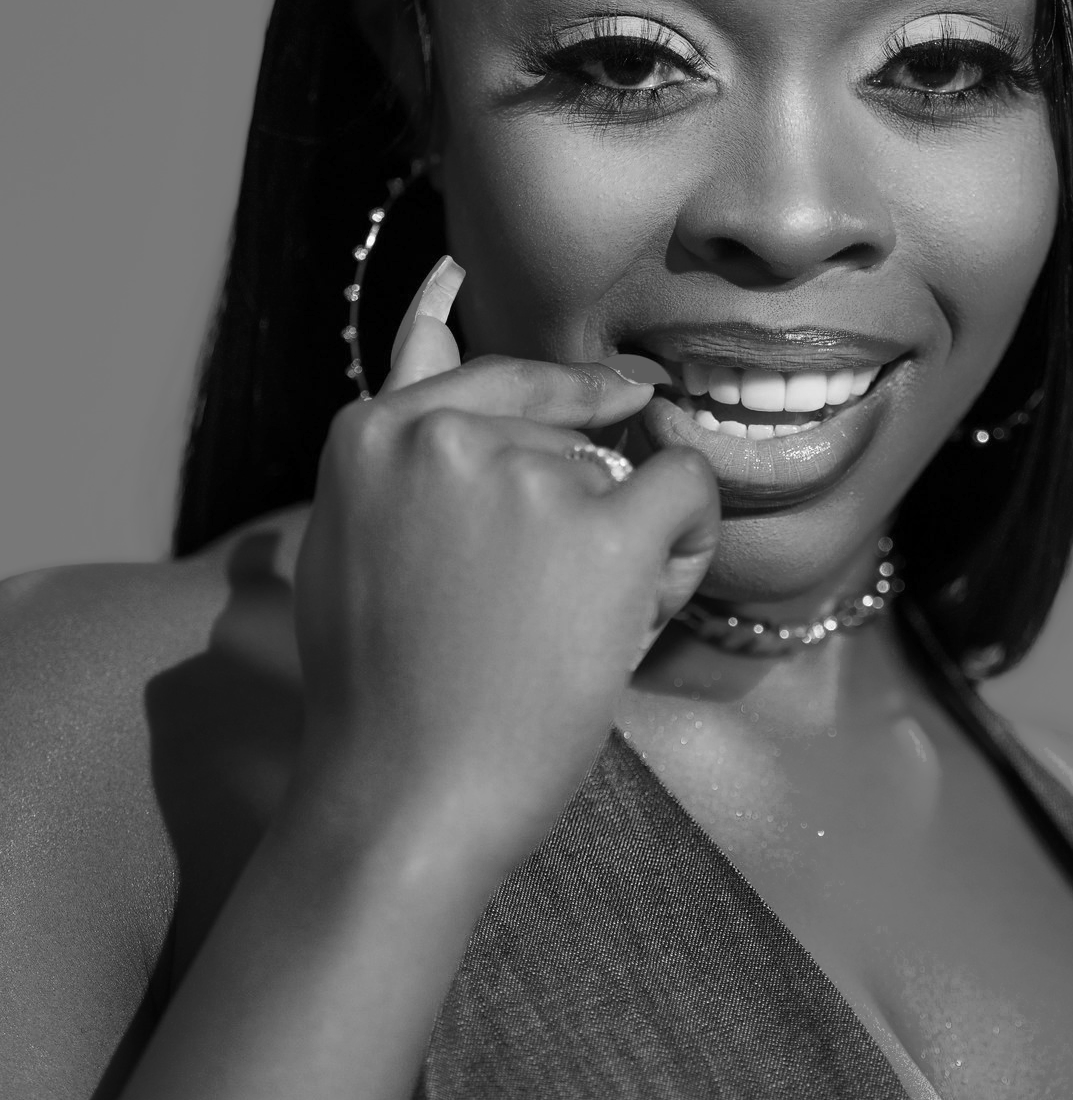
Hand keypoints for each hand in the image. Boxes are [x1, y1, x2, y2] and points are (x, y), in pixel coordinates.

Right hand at [290, 259, 719, 888]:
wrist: (405, 794)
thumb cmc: (379, 693)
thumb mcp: (354, 539)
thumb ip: (406, 440)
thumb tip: (435, 304)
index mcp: (371, 433)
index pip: (487, 372)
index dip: (560, 393)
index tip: (617, 394)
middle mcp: (448, 435)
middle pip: (568, 438)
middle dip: (587, 509)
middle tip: (545, 610)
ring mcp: (525, 476)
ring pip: (629, 473)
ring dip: (633, 544)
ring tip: (574, 635)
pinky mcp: (601, 529)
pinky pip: (687, 488)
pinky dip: (691, 541)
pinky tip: (660, 594)